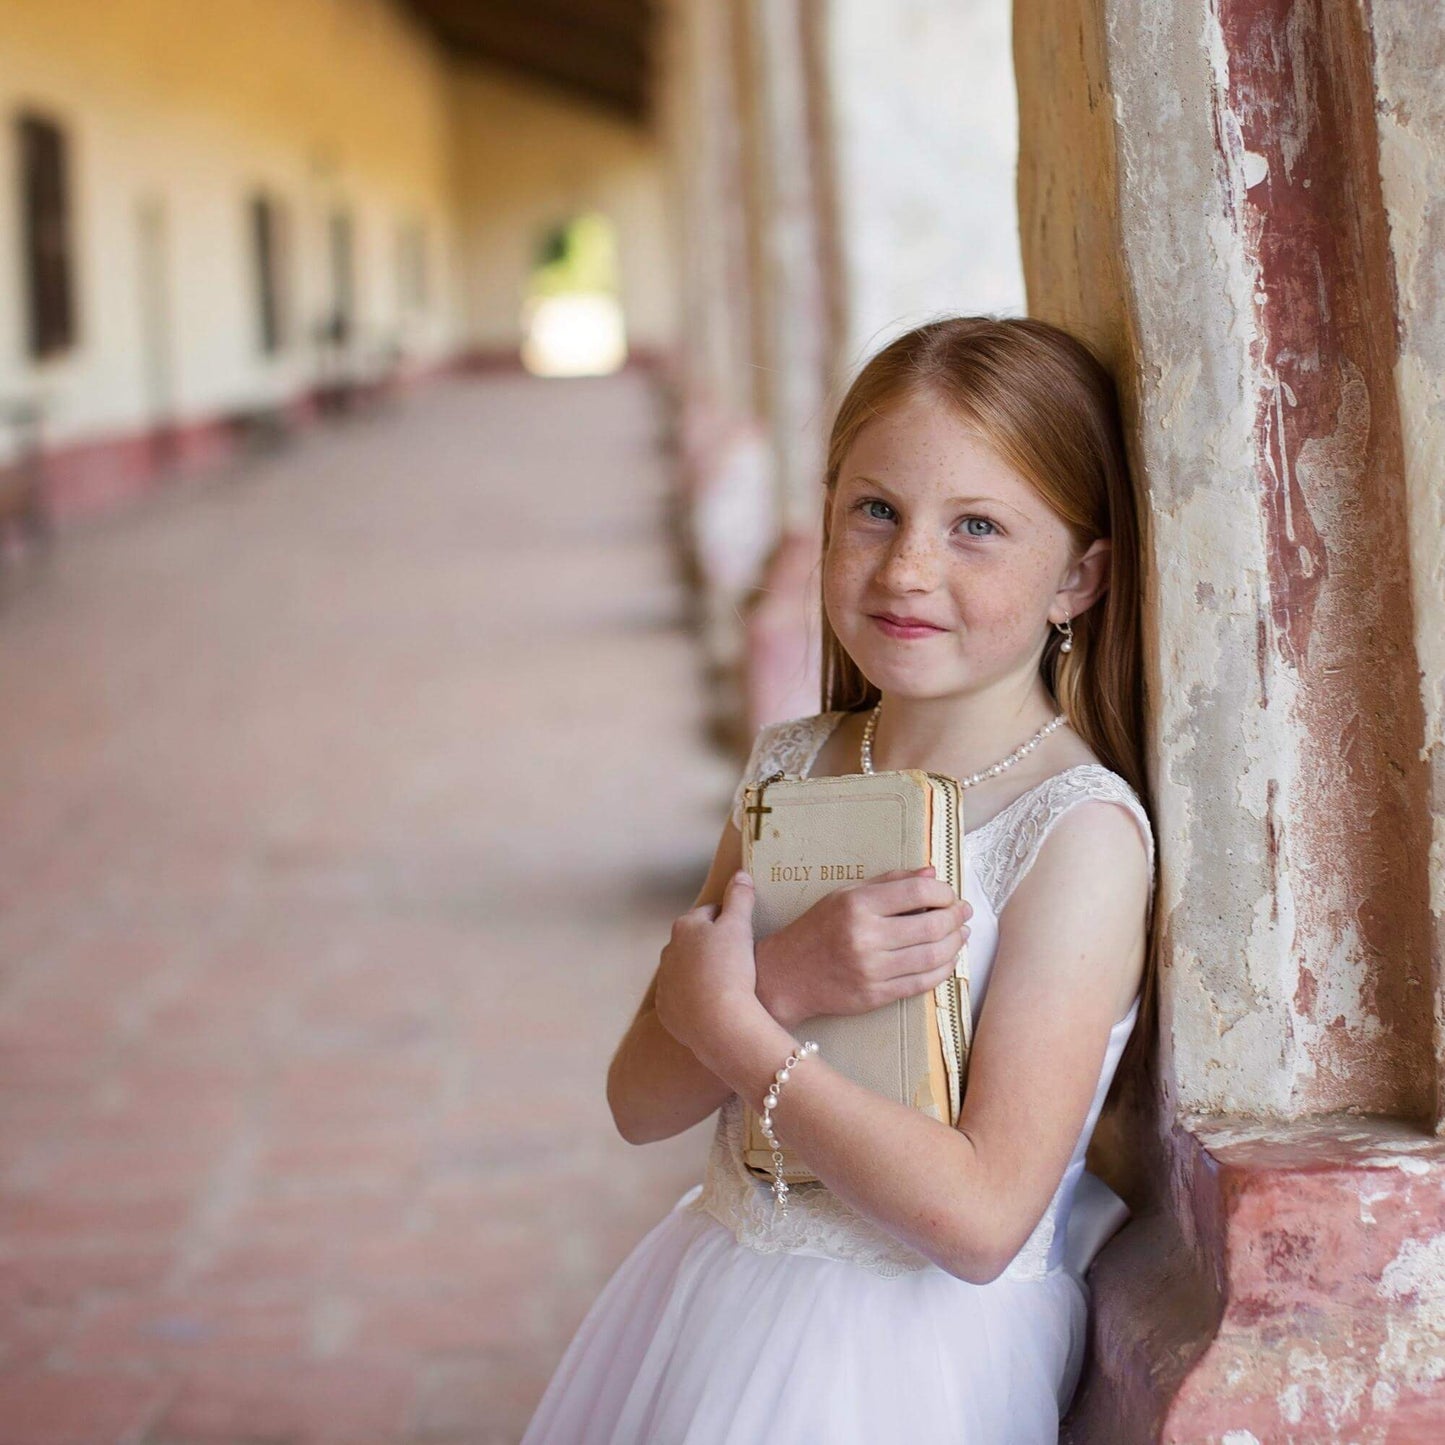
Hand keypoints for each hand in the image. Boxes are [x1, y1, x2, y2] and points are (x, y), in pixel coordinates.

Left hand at [654, 870, 765, 1063]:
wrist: (718, 1023)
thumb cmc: (730, 968)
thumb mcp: (740, 926)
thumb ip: (739, 897)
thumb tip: (740, 874)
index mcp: (685, 927)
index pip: (710, 913)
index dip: (730, 919)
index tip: (744, 929)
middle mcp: (669, 952)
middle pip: (695, 941)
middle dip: (712, 944)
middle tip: (738, 956)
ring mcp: (666, 983)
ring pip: (687, 970)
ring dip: (702, 971)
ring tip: (728, 981)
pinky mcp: (667, 1011)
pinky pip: (683, 998)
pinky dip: (697, 998)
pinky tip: (716, 1004)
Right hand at [755, 867, 970, 1029]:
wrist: (787, 974)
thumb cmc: (817, 928)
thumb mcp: (845, 895)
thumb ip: (890, 882)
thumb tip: (932, 872)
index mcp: (857, 905)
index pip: (918, 892)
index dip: (943, 892)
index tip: (948, 894)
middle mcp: (865, 937)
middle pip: (932, 924)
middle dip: (956, 917)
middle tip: (962, 912)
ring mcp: (872, 970)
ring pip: (934, 956)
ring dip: (955, 944)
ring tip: (960, 934)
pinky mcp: (876, 996)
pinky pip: (923, 983)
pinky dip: (943, 969)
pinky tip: (947, 958)